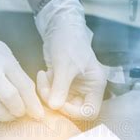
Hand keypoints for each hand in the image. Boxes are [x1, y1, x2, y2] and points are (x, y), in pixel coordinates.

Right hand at [0, 10, 43, 121]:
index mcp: (3, 59)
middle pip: (10, 98)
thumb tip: (32, 98)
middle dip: (20, 111)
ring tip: (9, 115)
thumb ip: (17, 73)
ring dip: (5, 116)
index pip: (24, 86)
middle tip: (22, 114)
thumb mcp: (3, 54)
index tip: (38, 114)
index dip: (33, 104)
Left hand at [35, 0, 106, 119]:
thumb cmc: (68, 42)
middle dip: (57, 102)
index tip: (58, 102)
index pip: (90, 111)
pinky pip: (52, 95)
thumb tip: (54, 107)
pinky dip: (45, 89)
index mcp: (96, 85)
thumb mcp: (64, 65)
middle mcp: (87, 90)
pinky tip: (44, 75)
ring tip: (44, 77)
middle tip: (45, 90)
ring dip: (48, 95)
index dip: (73, 111)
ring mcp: (74, 88)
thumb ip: (60, 87)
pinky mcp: (61, 85)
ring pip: (60, 103)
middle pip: (73, 109)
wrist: (59, 27)